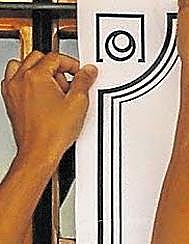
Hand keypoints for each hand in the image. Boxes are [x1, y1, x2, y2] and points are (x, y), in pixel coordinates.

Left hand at [2, 52, 96, 166]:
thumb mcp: (78, 104)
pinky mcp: (9, 99)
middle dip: (55, 67)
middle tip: (67, 82)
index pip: (55, 58)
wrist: (39, 150)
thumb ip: (84, 82)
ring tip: (52, 85)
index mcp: (36, 76)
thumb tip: (88, 71)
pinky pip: (13, 79)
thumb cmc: (53, 132)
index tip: (79, 73)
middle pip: (38, 58)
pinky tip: (39, 93)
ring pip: (22, 65)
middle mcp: (20, 79)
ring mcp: (12, 89)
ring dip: (37, 70)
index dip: (71, 64)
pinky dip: (25, 80)